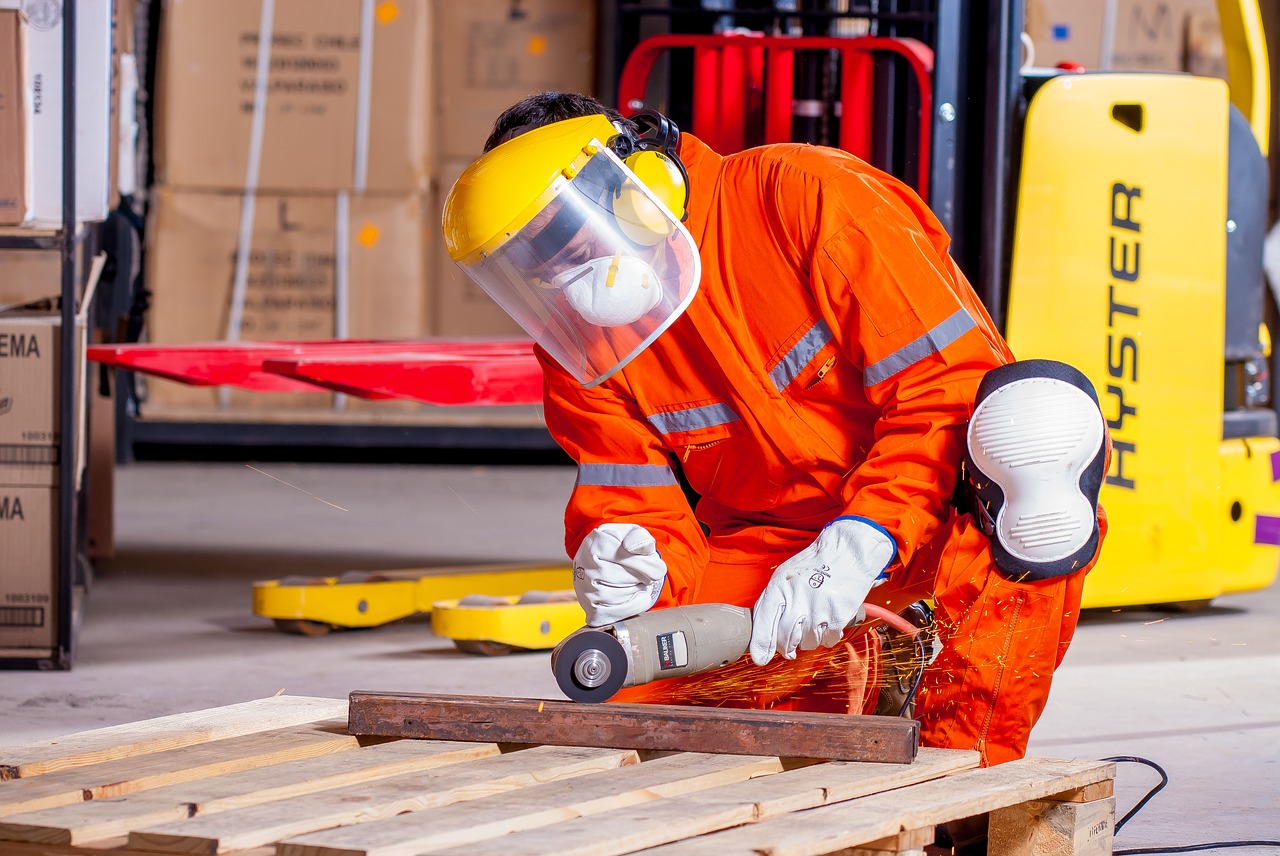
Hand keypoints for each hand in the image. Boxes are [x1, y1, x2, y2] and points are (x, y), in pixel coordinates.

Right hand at [572, 523, 667, 626]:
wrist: (610, 562)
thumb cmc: (624, 547)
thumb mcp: (635, 534)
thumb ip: (639, 538)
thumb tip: (632, 548)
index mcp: (595, 542)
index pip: (622, 556)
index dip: (644, 564)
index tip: (655, 567)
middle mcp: (584, 565)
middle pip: (619, 577)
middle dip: (641, 577)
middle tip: (647, 575)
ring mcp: (584, 588)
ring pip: (616, 595)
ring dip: (636, 590)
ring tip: (639, 583)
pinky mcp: (590, 607)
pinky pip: (612, 613)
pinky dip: (632, 607)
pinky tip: (639, 597)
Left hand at [749, 516, 894, 665]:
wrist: (847, 553)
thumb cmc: (813, 565)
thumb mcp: (784, 575)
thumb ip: (772, 600)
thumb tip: (762, 632)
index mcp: (780, 587)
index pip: (765, 622)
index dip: (761, 645)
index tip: (760, 658)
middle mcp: (798, 598)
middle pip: (786, 638)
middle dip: (787, 647)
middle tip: (790, 647)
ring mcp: (819, 608)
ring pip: (808, 642)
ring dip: (809, 639)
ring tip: (813, 621)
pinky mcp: (839, 615)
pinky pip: (828, 641)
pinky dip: (827, 637)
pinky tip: (827, 622)